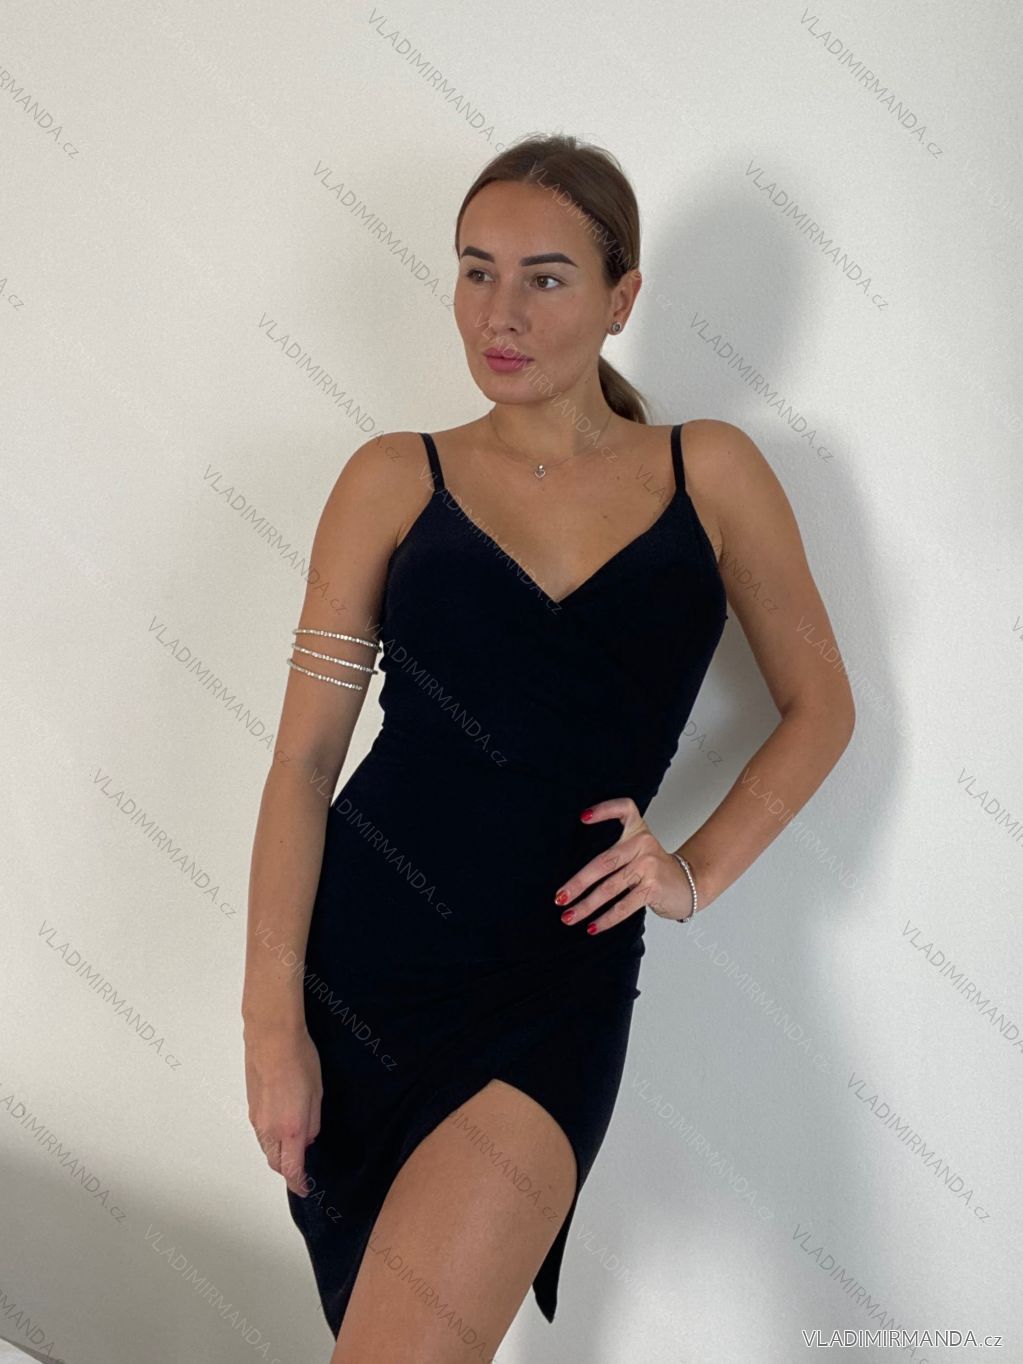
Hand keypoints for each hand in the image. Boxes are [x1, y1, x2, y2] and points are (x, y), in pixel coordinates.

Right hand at [244, 1025, 322, 1196]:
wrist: (272, 1038)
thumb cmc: (300, 1062)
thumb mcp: (317, 1094)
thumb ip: (313, 1123)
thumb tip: (306, 1139)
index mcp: (290, 1129)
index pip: (291, 1170)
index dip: (298, 1184)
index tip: (305, 1189)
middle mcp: (269, 1129)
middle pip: (275, 1163)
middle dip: (288, 1170)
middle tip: (302, 1167)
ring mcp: (256, 1118)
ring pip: (266, 1147)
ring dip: (279, 1153)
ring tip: (294, 1144)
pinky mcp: (250, 1106)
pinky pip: (261, 1132)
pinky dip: (271, 1137)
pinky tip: (282, 1124)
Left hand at [553, 796, 696, 932]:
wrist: (690, 885)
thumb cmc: (656, 869)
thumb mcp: (640, 849)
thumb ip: (616, 850)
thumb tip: (576, 875)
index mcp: (638, 831)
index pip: (624, 809)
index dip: (604, 810)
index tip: (583, 817)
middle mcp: (643, 844)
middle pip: (604, 862)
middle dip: (578, 883)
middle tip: (560, 897)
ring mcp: (649, 866)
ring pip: (609, 888)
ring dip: (586, 906)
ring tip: (569, 916)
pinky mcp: (653, 888)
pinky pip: (623, 906)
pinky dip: (606, 919)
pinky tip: (593, 927)